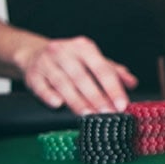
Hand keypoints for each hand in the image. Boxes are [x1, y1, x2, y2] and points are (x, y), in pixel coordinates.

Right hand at [18, 36, 137, 114]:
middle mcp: (64, 52)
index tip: (122, 104)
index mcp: (83, 47)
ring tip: (89, 115)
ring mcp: (46, 62)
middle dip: (97, 98)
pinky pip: (41, 86)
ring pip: (62, 83)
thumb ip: (114, 72)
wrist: (34, 53)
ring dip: (76, 101)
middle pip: (82, 77)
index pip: (102, 68)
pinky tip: (58, 105)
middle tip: (108, 114)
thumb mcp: (93, 61)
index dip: (113, 88)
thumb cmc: (71, 60)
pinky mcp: (32, 74)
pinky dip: (49, 95)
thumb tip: (132, 83)